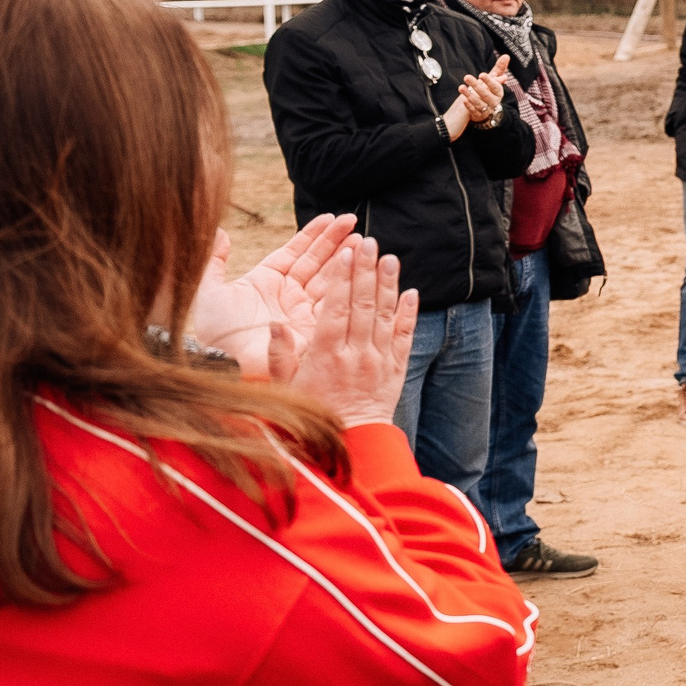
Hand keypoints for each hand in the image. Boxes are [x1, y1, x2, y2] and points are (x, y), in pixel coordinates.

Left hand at [189, 214, 356, 380]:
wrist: (223, 363)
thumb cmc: (213, 331)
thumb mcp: (209, 290)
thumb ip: (214, 260)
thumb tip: (220, 232)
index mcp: (266, 282)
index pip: (295, 252)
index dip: (313, 234)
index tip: (330, 218)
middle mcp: (288, 295)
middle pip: (317, 262)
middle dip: (336, 242)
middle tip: (352, 223)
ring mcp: (302, 311)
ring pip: (329, 279)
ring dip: (346, 259)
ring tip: (361, 241)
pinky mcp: (313, 329)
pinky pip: (334, 304)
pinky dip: (347, 286)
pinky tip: (358, 269)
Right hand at [291, 237, 418, 427]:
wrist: (351, 443)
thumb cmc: (311, 414)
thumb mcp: (284, 389)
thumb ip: (278, 355)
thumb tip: (275, 323)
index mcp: (326, 355)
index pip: (335, 308)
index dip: (342, 278)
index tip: (345, 252)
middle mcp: (356, 354)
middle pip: (362, 305)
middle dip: (366, 271)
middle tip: (369, 242)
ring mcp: (379, 360)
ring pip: (385, 316)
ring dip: (389, 285)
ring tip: (390, 257)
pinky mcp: (395, 369)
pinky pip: (404, 337)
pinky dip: (408, 314)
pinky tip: (411, 292)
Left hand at [444, 55, 511, 139]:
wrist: (486, 109)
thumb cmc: (489, 90)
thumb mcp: (494, 80)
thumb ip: (499, 68)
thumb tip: (506, 56)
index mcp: (498, 92)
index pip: (496, 86)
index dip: (489, 81)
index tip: (482, 74)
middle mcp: (494, 101)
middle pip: (486, 94)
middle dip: (476, 86)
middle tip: (467, 77)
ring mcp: (486, 109)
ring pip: (479, 103)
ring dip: (470, 95)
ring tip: (461, 87)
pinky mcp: (478, 115)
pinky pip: (474, 111)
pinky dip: (469, 106)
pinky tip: (463, 99)